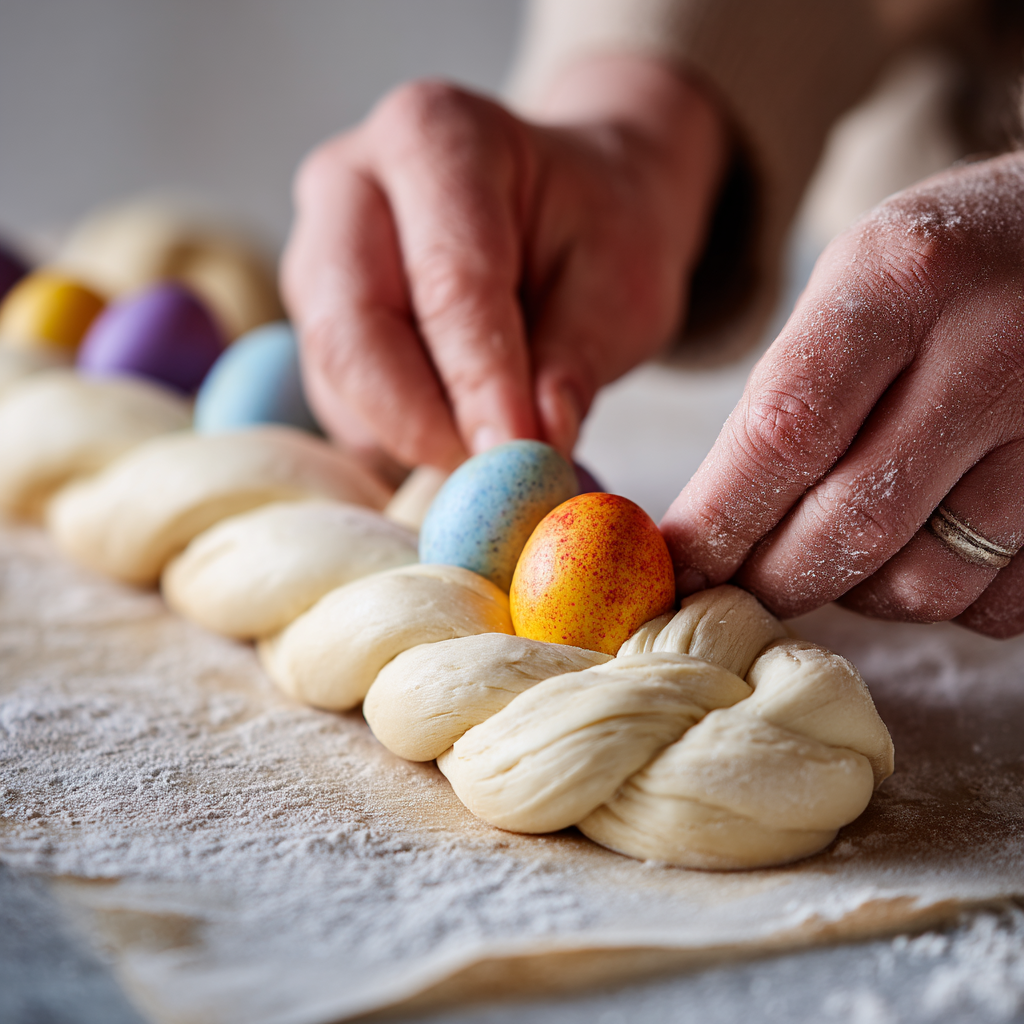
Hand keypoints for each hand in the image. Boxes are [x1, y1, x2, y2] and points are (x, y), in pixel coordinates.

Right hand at [282, 55, 724, 477]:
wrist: (569, 206)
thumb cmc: (601, 231)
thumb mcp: (623, 284)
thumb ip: (574, 360)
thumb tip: (529, 449)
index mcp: (434, 135)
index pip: (450, 283)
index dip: (481, 386)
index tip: (521, 462)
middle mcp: (349, 184)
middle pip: (352, 330)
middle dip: (422, 425)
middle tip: (493, 486)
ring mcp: (317, 251)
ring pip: (337, 376)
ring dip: (410, 439)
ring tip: (493, 458)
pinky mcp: (314, 315)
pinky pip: (338, 399)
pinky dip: (396, 439)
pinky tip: (459, 436)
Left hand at [661, 154, 1023, 637]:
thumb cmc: (951, 267)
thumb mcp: (857, 280)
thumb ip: (789, 394)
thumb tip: (714, 530)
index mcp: (901, 281)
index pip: (781, 437)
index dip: (717, 523)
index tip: (676, 569)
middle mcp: (991, 352)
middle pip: (851, 527)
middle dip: (773, 579)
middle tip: (738, 585)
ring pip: (926, 582)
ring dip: (858, 591)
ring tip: (839, 548)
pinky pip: (996, 603)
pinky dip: (941, 599)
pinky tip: (922, 547)